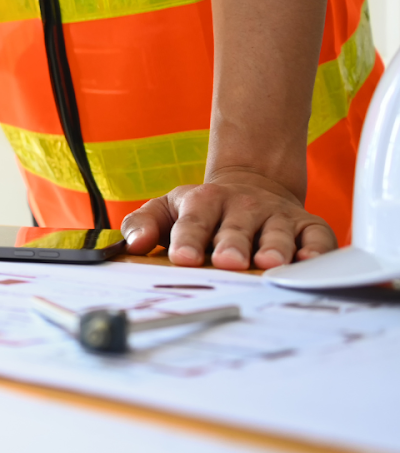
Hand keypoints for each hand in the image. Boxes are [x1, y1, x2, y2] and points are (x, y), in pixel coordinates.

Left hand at [120, 169, 336, 269]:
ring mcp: (277, 216)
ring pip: (278, 232)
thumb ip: (142, 225)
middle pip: (237, 227)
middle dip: (232, 244)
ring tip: (268, 264)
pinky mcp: (308, 226)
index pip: (193, 221)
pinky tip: (309, 262)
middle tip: (228, 262)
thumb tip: (133, 244)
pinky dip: (317, 250)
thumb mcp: (167, 210)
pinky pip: (318, 237)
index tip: (182, 257)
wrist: (251, 188)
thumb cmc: (202, 211)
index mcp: (205, 202)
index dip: (187, 238)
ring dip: (275, 248)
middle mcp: (243, 207)